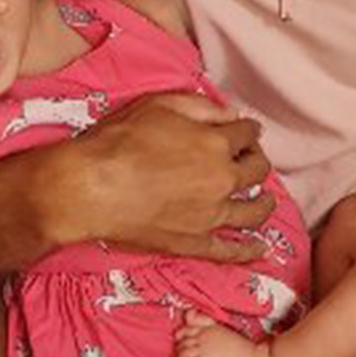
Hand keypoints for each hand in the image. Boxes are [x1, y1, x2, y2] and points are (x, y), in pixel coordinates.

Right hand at [67, 92, 276, 263]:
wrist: (89, 188)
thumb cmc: (118, 142)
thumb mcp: (159, 105)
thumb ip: (201, 107)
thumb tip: (231, 115)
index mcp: (216, 144)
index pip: (247, 134)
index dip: (248, 130)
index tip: (245, 131)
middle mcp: (222, 181)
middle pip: (257, 170)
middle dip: (257, 161)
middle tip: (250, 159)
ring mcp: (211, 216)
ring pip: (253, 211)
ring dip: (264, 202)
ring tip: (266, 199)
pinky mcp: (194, 243)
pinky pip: (230, 251)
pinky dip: (248, 250)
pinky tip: (260, 248)